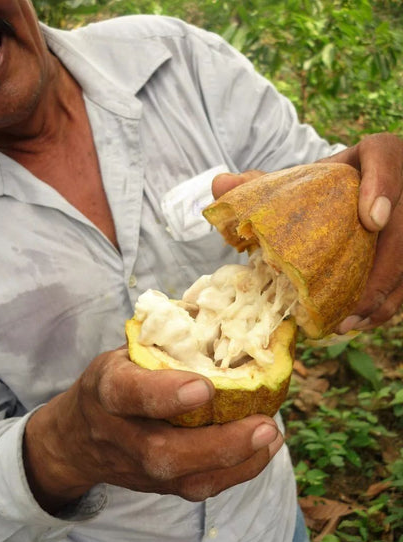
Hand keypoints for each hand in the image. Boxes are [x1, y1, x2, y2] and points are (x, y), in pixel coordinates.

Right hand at [23, 348, 283, 513]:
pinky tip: (264, 449)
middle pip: (162, 452)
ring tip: (272, 435)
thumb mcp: (127, 352)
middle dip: (216, 443)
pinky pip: (198, 488)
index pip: (128, 393)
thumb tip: (226, 309)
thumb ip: (166, 342)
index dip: (164, 394)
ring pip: (184, 478)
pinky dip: (237, 472)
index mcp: (108, 389)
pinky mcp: (158, 486)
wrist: (79, 437)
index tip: (203, 387)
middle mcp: (120, 433)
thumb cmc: (115, 380)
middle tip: (263, 425)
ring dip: (235, 461)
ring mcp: (138, 466)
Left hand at [212, 132, 402, 330]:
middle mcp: (401, 186)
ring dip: (383, 297)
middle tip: (350, 305)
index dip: (384, 185)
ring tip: (347, 323)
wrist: (356, 188)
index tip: (370, 220)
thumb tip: (218, 185)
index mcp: (377, 157)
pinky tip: (357, 322)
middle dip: (384, 270)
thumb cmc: (325, 186)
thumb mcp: (301, 180)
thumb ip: (263, 183)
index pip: (389, 157)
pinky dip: (386, 303)